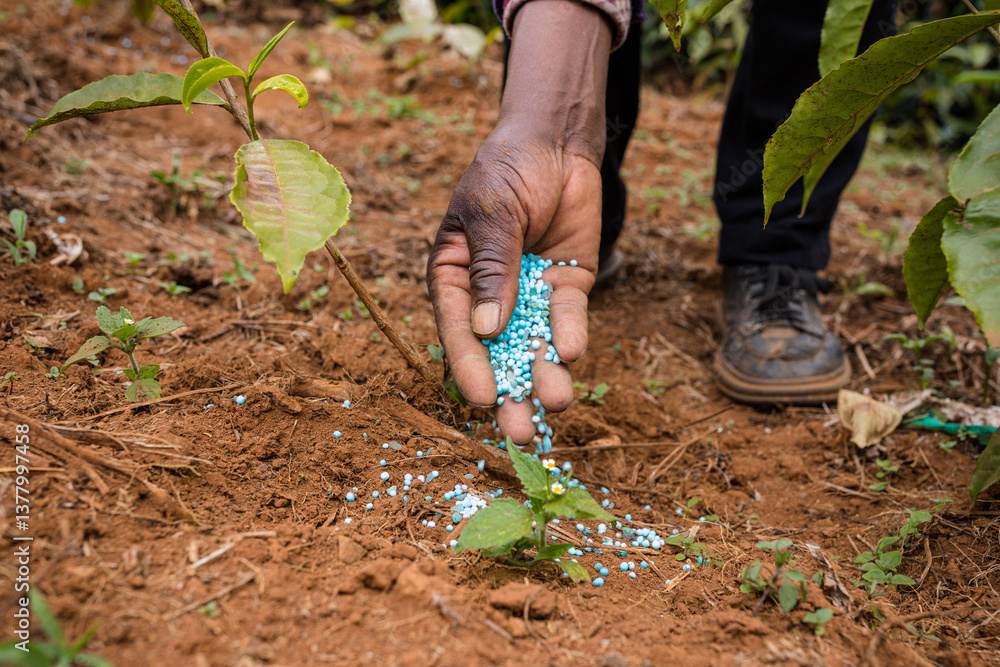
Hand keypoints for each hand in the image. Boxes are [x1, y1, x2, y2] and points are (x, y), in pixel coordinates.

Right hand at [426, 0, 611, 443]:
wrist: (556, 142)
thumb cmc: (508, 170)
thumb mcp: (492, 212)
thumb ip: (492, 267)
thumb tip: (486, 329)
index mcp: (455, 278)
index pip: (458, 329)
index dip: (469, 365)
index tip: (482, 398)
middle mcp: (490, 296)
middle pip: (498, 353)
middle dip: (511, 393)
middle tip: (523, 433)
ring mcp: (529, 295)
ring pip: (535, 345)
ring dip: (544, 375)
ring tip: (556, 401)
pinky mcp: (564, 288)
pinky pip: (567, 320)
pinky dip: (569, 336)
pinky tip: (571, 353)